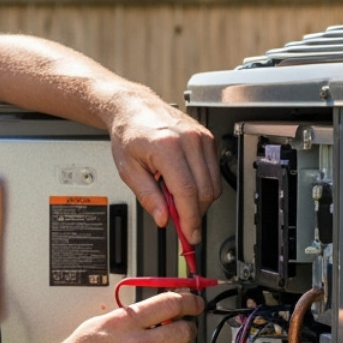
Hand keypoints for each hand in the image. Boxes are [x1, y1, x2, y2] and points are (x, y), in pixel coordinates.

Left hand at [109, 96, 218, 244]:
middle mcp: (189, 140)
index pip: (187, 192)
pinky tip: (183, 182)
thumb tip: (164, 218)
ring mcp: (202, 138)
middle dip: (194, 213)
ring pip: (213, 185)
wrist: (135, 108)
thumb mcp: (128, 170)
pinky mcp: (209, 139)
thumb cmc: (129, 133)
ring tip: (175, 195)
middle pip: (204, 191)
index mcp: (167, 147)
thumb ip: (147, 196)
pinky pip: (214, 173)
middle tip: (179, 221)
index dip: (190, 219)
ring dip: (198, 200)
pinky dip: (202, 185)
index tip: (189, 235)